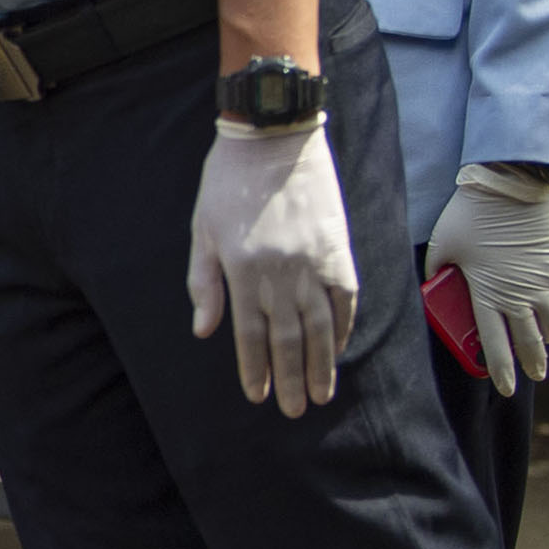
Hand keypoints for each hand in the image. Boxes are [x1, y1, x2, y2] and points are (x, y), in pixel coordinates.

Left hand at [186, 122, 357, 415]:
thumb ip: (204, 282)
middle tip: (293, 410)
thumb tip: (205, 331)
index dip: (254, 368)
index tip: (257, 395)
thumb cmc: (227, 183)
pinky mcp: (339, 250)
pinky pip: (346, 300)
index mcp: (244, 269)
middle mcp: (282, 272)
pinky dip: (342, 328)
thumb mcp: (202, 230)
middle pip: (288, 338)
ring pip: (320, 326)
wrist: (274, 138)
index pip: (251, 333)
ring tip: (320, 395)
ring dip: (321, 364)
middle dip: (290, 378)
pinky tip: (338, 351)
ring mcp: (315, 263)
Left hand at [427, 164, 548, 394]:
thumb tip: (432, 282)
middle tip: (535, 375)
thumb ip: (437, 268)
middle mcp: (518, 297)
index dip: (503, 371)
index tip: (507, 388)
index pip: (496, 346)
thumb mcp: (443, 245)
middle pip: (530, 342)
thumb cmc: (468, 215)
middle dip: (534, 363)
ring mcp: (544, 284)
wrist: (508, 186)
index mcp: (487, 296)